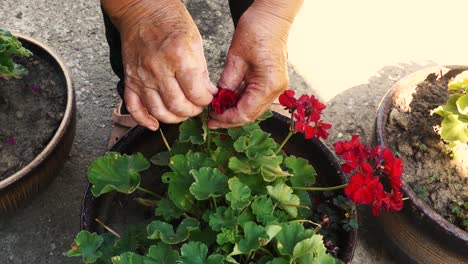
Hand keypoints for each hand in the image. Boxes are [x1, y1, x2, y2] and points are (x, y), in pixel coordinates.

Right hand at [104, 0, 216, 129]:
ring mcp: (142, 76)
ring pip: (159, 111)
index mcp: (179, 57)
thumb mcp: (195, 42)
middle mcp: (158, 70)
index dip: (206, 101)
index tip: (208, 97)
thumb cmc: (170, 22)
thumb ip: (201, 71)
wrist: (142, 10)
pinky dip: (144, 120)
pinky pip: (134, 108)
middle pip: (178, 107)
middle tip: (197, 106)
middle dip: (193, 111)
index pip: (197, 94)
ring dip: (174, 118)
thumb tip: (207, 93)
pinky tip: (155, 124)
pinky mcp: (130, 80)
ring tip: (182, 111)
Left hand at [208, 0, 301, 128]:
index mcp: (268, 85)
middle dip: (230, 118)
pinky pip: (255, 98)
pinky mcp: (272, 81)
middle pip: (251, 114)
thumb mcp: (236, 58)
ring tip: (217, 111)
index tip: (211, 118)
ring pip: (253, 108)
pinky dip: (241, 101)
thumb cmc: (257, 30)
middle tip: (211, 120)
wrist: (273, 17)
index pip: (245, 112)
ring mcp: (276, 86)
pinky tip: (227, 101)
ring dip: (235, 111)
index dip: (227, 118)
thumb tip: (218, 100)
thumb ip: (228, 82)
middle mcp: (276, 89)